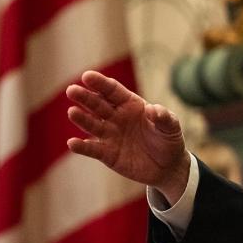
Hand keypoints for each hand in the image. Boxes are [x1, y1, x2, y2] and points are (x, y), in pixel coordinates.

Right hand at [66, 70, 189, 203]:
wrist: (167, 167)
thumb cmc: (168, 140)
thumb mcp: (171, 127)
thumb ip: (164, 118)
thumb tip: (154, 110)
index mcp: (131, 104)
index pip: (113, 90)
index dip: (100, 83)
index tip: (87, 76)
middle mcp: (117, 117)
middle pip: (98, 104)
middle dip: (85, 97)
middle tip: (71, 90)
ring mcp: (110, 135)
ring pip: (92, 124)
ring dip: (82, 119)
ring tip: (72, 112)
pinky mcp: (107, 154)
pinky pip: (92, 149)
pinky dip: (82, 147)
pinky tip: (72, 143)